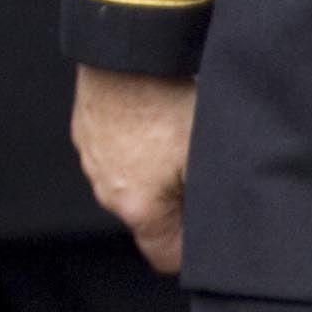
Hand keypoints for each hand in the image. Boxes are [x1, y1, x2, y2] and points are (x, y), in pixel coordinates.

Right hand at [72, 66, 196, 273]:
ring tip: (174, 138)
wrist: (128, 53)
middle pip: (148, 219)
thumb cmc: (169, 103)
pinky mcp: (85, 131)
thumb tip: (226, 226)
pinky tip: (152, 120)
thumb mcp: (209, 159)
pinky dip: (133, 146)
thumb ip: (214, 202)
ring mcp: (91, 159)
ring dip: (152, 172)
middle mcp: (107, 191)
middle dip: (174, 204)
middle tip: (198, 172)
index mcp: (138, 208)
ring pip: (130, 184)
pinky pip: (113, 152)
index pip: (165, 259)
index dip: (192, 251)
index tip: (207, 227)